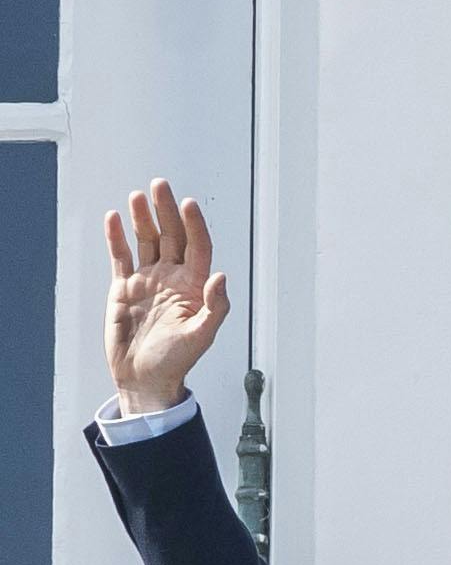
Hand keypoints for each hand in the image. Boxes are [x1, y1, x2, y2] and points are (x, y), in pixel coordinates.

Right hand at [103, 180, 229, 413]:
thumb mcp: (201, 336)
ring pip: (146, 242)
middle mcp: (172, 279)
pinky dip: (117, 238)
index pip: (198, 247)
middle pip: (171, 237)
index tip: (188, 204)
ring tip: (138, 196)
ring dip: (143, 219)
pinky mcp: (124, 288)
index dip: (194, 225)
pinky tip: (115, 218)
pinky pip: (121, 257)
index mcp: (195, 287)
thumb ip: (215, 307)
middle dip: (166, 211)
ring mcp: (148, 281)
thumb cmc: (177, 361)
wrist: (144, 378)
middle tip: (160, 185)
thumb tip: (221, 276)